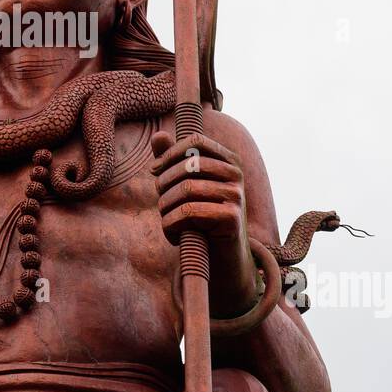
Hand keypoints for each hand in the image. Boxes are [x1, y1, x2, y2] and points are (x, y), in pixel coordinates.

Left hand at [151, 131, 259, 317]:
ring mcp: (237, 196)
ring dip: (165, 208)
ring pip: (185, 189)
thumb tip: (159, 135)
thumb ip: (173, 159)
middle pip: (186, 166)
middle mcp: (236, 174)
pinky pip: (189, 212)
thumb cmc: (201, 216)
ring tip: (167, 220)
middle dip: (164, 185)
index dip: (169, 153)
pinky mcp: (232, 219)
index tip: (154, 171)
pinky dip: (172, 225)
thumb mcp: (186, 185)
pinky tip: (175, 235)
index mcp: (228, 159)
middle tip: (161, 204)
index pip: (195, 140)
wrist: (222, 256)